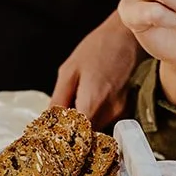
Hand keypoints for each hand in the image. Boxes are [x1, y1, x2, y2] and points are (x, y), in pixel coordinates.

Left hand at [52, 11, 139, 126]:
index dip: (64, 140)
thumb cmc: (98, 47)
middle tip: (59, 123)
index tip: (54, 136)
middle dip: (72, 133)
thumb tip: (47, 122)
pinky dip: (94, 117)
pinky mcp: (125, 109)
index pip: (76, 137)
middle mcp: (109, 112)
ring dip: (83, 125)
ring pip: (96, 130)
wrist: (128, 35)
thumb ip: (58, 101)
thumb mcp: (69, 71)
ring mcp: (120, 112)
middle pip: (86, 137)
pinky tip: (88, 102)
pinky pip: (105, 121)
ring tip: (74, 109)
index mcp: (92, 102)